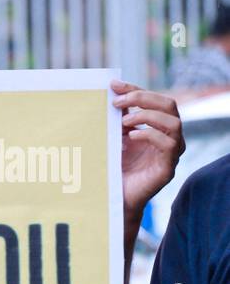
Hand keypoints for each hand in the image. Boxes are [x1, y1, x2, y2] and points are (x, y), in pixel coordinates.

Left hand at [113, 80, 183, 221]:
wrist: (114, 198)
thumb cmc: (114, 168)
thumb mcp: (114, 139)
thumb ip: (116, 120)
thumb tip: (110, 96)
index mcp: (157, 126)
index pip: (153, 99)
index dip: (135, 89)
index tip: (113, 85)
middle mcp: (169, 136)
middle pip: (169, 104)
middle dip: (143, 97)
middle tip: (117, 102)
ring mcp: (171, 152)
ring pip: (174, 122)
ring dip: (148, 116)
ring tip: (124, 122)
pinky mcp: (168, 167)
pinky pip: (169, 144)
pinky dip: (150, 135)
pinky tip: (132, 136)